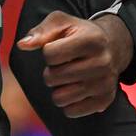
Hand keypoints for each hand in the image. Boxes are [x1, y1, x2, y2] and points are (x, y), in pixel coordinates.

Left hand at [16, 11, 131, 116]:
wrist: (113, 47)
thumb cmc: (80, 34)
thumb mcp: (62, 23)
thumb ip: (41, 31)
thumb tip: (23, 44)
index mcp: (92, 39)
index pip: (50, 54)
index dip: (48, 52)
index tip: (59, 48)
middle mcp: (102, 62)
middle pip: (53, 78)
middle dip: (51, 72)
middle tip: (63, 65)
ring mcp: (105, 83)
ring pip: (60, 98)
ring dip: (58, 89)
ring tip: (69, 77)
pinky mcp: (105, 100)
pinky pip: (71, 112)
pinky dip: (68, 103)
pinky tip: (77, 89)